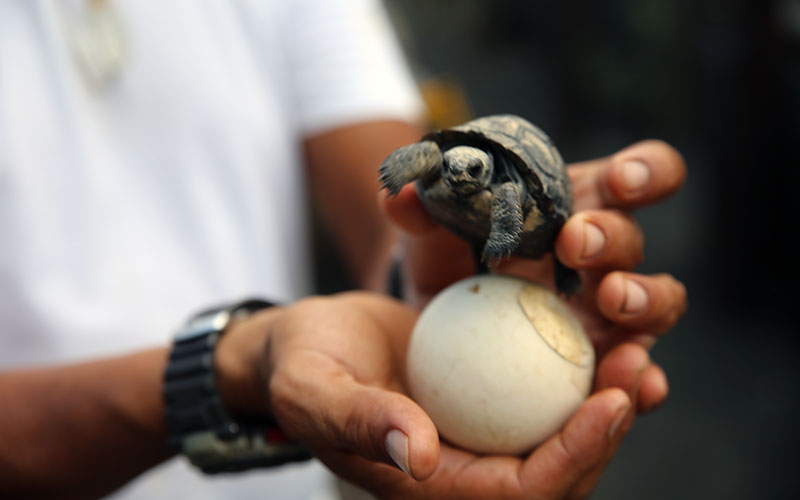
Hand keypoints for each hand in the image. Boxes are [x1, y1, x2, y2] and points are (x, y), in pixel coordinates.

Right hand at [247, 292, 648, 499]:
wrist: (305, 345)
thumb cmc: (303, 368)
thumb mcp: (316, 389)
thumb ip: (360, 421)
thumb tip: (416, 456)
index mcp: (432, 485)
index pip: (520, 493)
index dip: (574, 456)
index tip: (611, 402)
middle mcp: (466, 467)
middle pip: (559, 470)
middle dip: (608, 427)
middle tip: (637, 363)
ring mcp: (480, 433)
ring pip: (561, 430)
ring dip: (607, 394)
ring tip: (636, 342)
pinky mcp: (487, 397)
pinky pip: (544, 392)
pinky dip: (579, 367)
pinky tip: (604, 324)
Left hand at [383, 139, 687, 411]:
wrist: (444, 320)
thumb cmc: (451, 258)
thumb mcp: (434, 232)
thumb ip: (422, 211)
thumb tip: (399, 195)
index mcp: (581, 206)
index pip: (635, 178)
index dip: (644, 172)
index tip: (618, 179)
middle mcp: (607, 258)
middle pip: (634, 241)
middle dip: (614, 237)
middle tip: (574, 242)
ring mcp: (611, 313)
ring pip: (657, 304)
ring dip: (645, 300)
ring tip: (613, 301)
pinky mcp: (600, 361)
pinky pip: (636, 374)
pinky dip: (646, 381)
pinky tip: (643, 386)